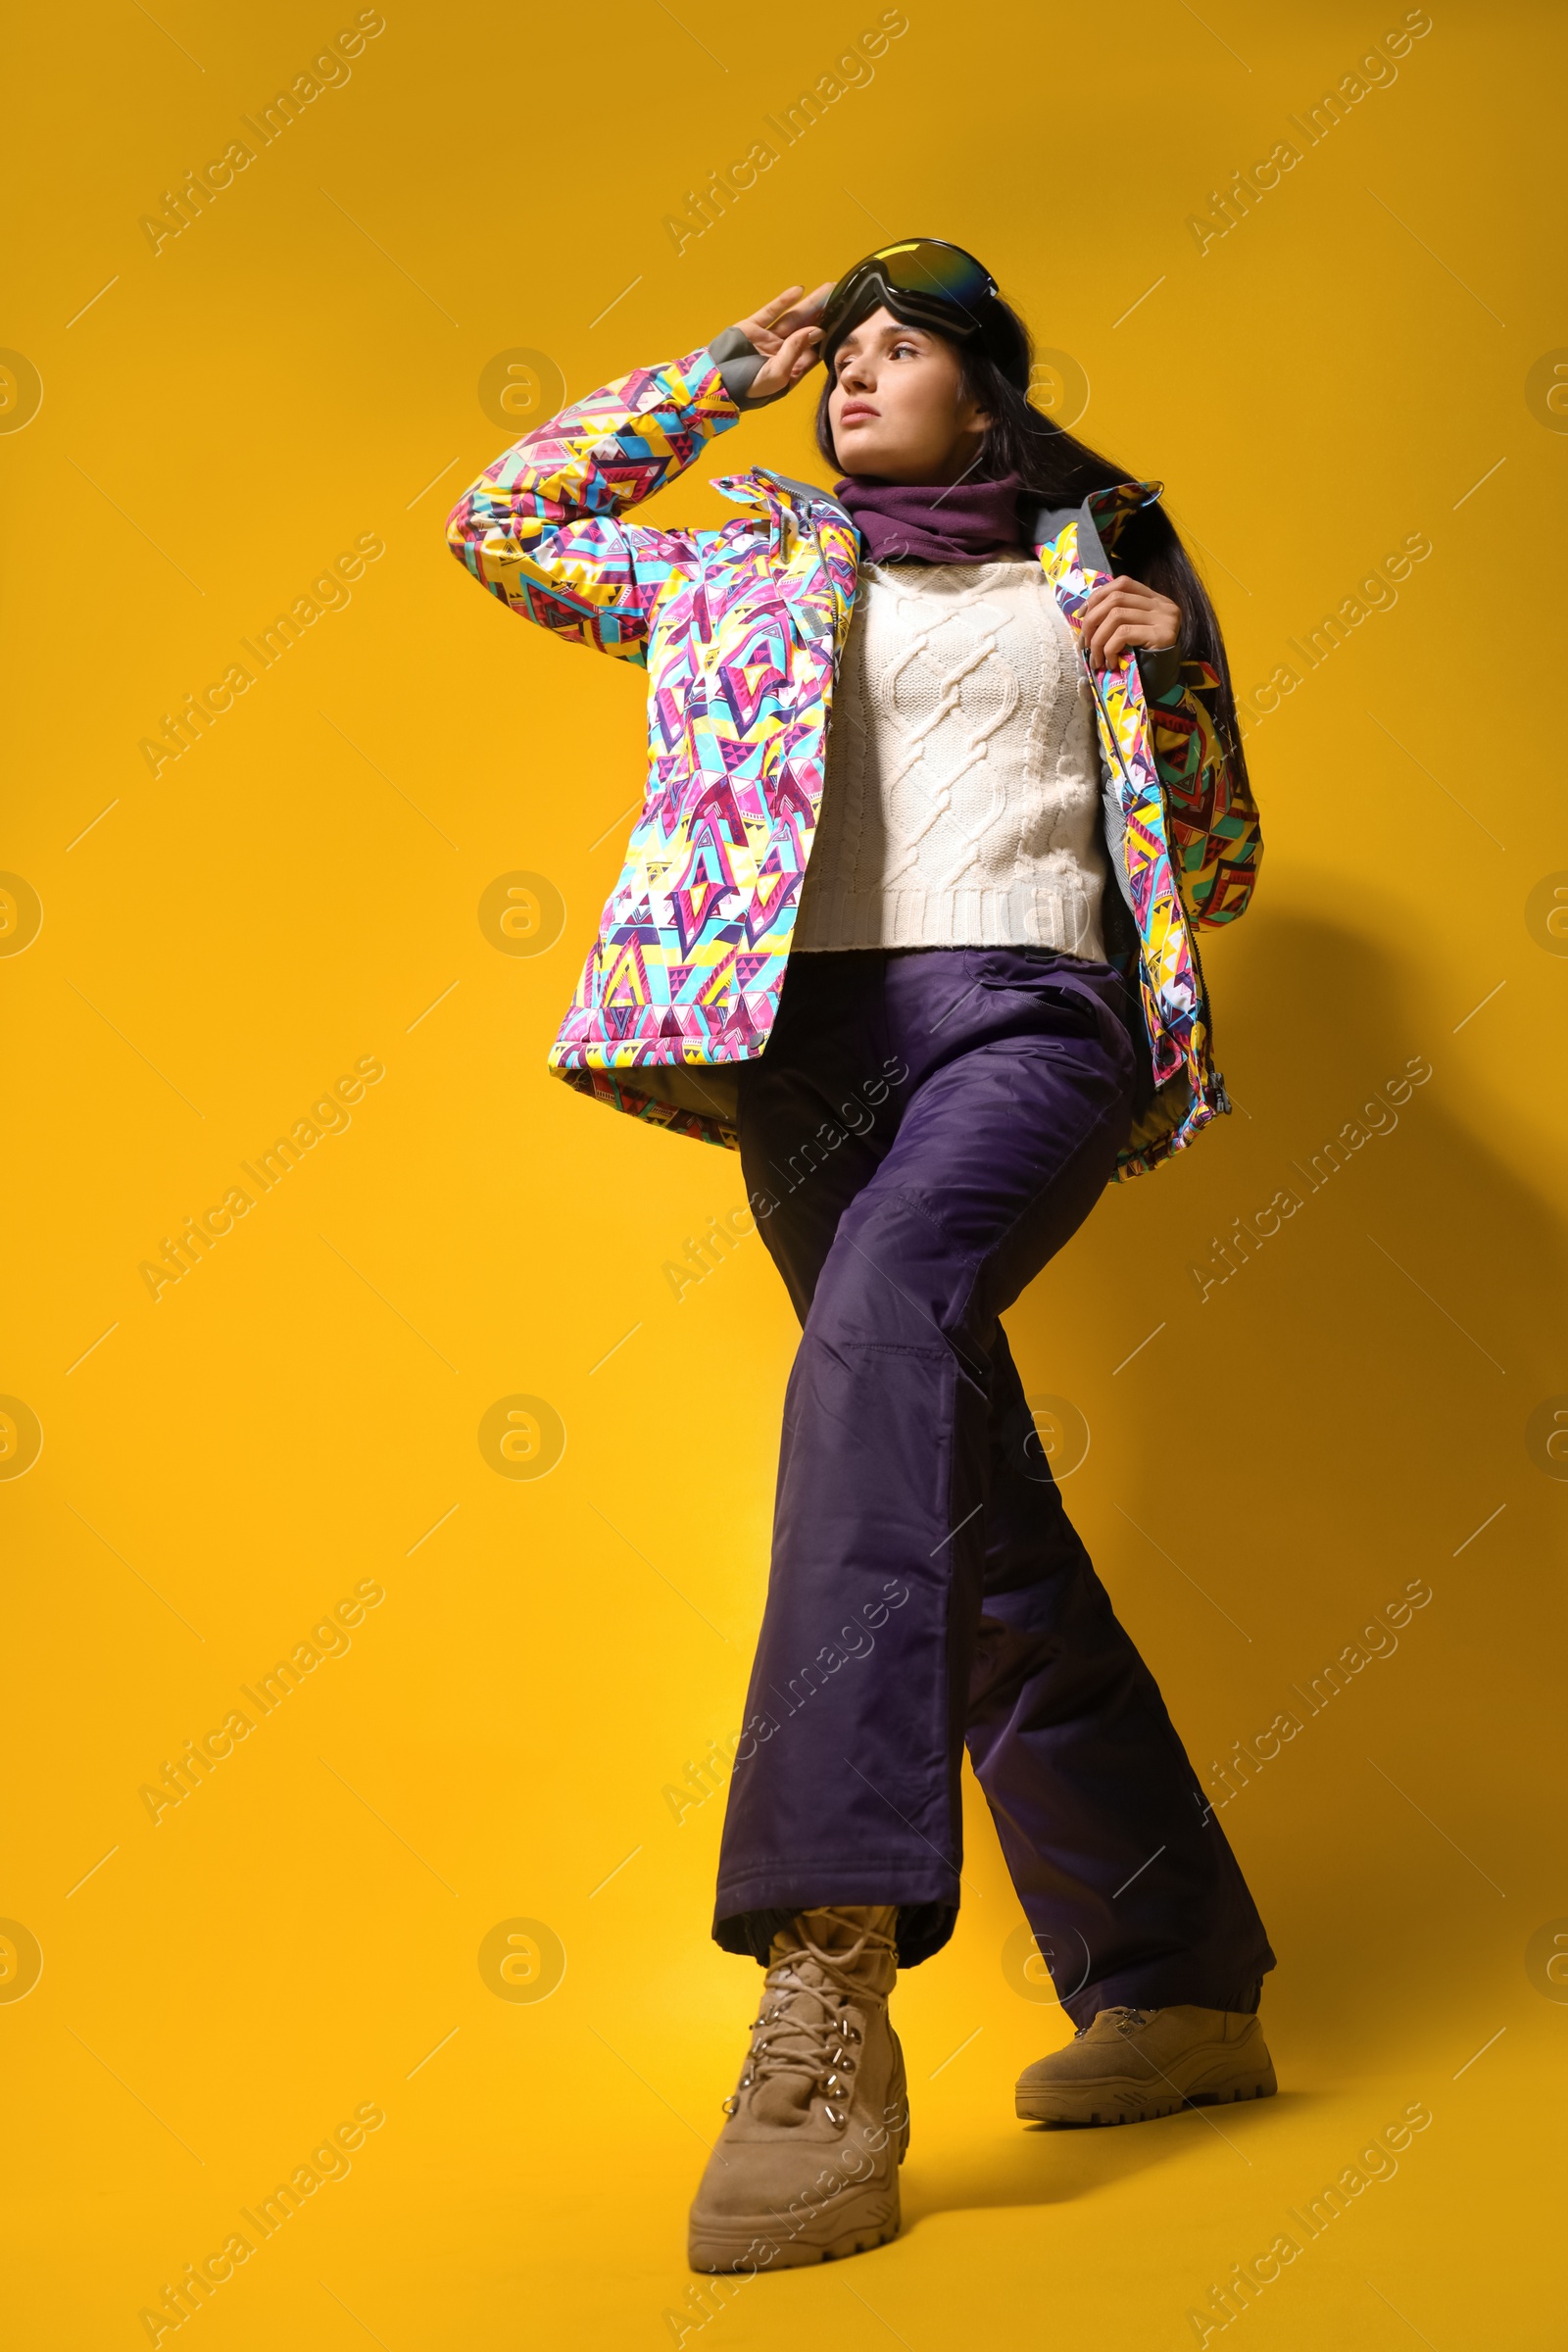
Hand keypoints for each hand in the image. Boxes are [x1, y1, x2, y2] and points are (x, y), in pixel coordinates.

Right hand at [732, 282, 833, 399]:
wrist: (712, 382)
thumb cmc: (746, 387)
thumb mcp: (776, 375)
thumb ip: (795, 352)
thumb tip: (815, 330)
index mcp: (789, 372)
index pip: (813, 353)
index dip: (827, 338)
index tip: (844, 323)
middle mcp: (780, 354)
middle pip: (806, 331)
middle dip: (823, 316)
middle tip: (840, 299)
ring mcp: (766, 339)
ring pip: (793, 319)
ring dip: (810, 305)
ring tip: (828, 289)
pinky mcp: (753, 327)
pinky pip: (771, 312)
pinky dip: (784, 301)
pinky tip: (799, 291)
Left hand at [1080, 576, 1180, 669]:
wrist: (1166, 682)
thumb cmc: (1144, 658)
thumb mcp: (1132, 631)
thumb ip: (1118, 617)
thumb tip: (1086, 615)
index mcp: (1154, 599)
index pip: (1122, 584)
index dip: (1098, 596)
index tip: (1082, 615)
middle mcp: (1162, 604)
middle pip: (1116, 598)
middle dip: (1092, 621)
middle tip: (1084, 643)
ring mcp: (1164, 618)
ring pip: (1116, 616)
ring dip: (1098, 639)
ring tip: (1096, 659)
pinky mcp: (1162, 635)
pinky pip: (1123, 634)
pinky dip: (1109, 648)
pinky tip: (1110, 663)